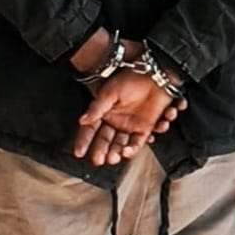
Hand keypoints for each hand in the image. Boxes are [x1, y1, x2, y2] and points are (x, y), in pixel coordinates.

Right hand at [74, 38, 184, 162]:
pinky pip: (137, 143)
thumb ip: (97, 107)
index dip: (84, 141)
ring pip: (120, 145)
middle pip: (105, 141)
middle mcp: (115, 121)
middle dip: (100, 152)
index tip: (79, 152)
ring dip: (116, 153)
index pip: (90, 130)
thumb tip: (83, 120)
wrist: (155, 75)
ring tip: (113, 157)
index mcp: (104, 112)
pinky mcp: (145, 128)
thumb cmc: (132, 78)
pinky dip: (132, 149)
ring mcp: (130, 125)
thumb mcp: (110, 91)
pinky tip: (128, 151)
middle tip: (98, 160)